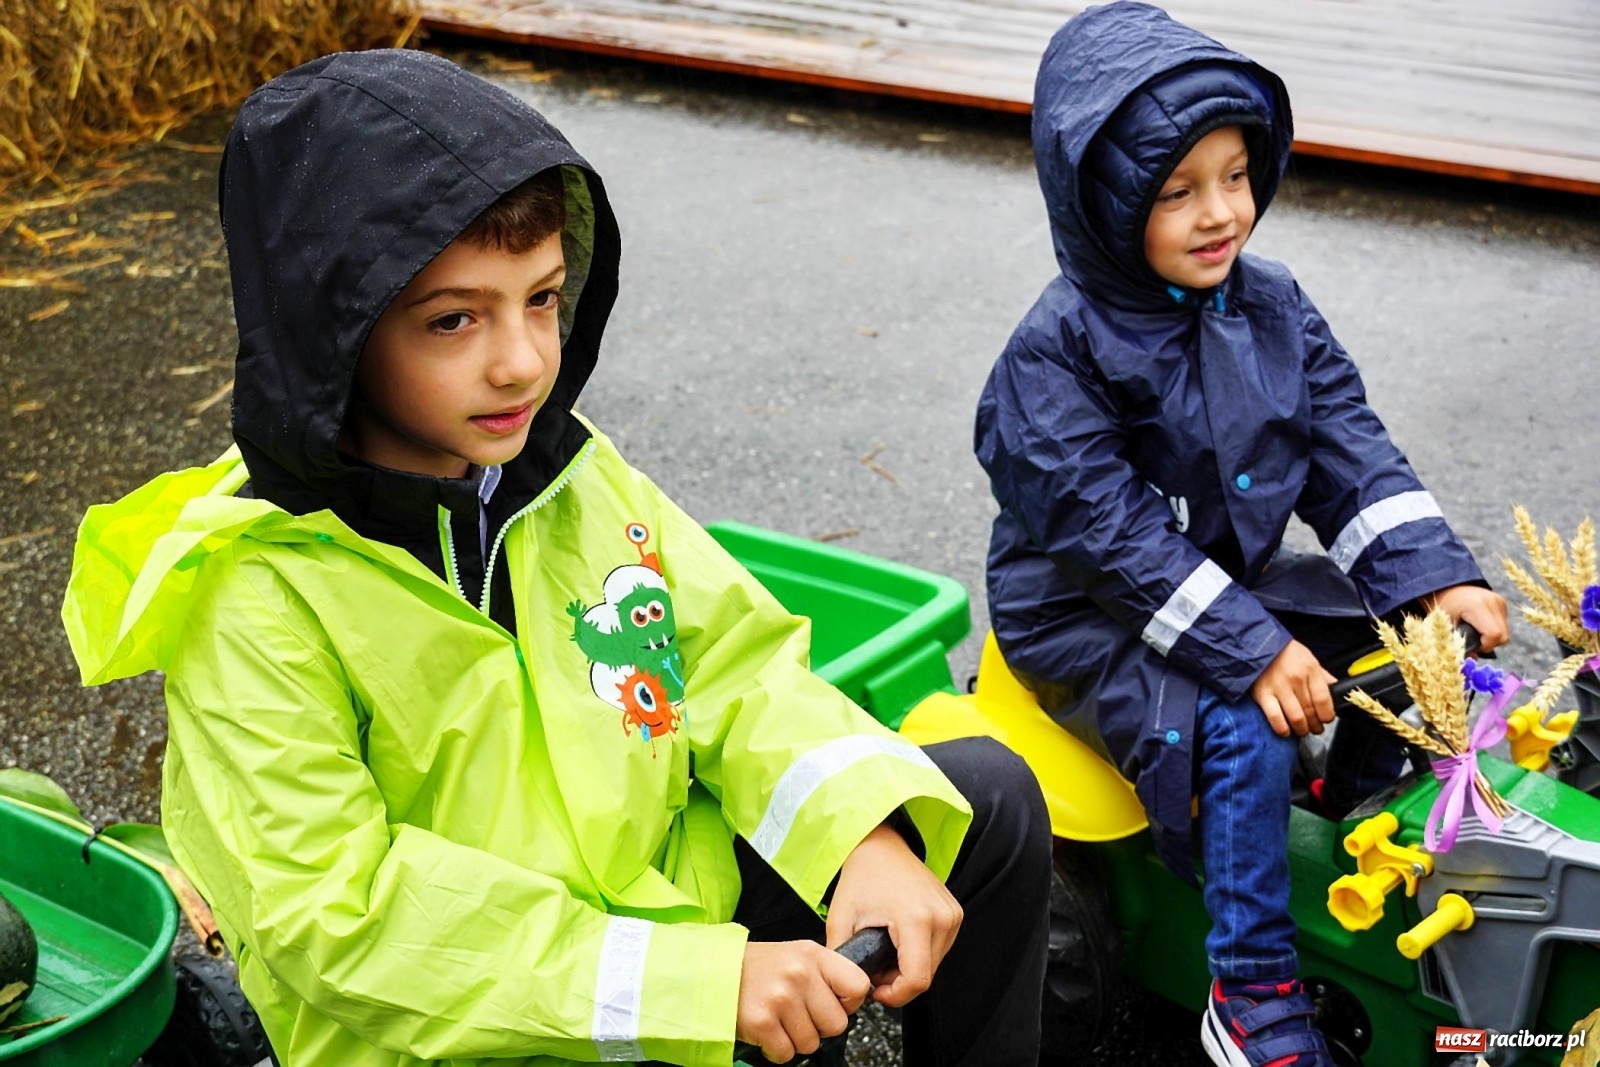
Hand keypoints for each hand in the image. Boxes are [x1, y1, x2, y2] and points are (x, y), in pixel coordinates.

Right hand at [735, 940, 869, 1062]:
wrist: (713, 972)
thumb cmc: (757, 967)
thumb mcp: (796, 955)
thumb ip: (824, 973)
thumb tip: (849, 1002)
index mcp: (813, 955)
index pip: (858, 986)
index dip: (848, 1003)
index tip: (832, 1003)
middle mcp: (800, 974)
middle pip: (836, 1024)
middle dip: (818, 1027)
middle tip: (797, 1014)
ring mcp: (781, 998)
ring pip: (811, 1044)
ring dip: (795, 1039)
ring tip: (778, 1019)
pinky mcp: (762, 1022)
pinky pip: (786, 1054)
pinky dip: (776, 1049)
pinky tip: (766, 1029)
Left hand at [825, 823, 961, 1007]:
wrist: (881, 847)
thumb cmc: (863, 875)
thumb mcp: (841, 918)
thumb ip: (841, 957)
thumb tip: (845, 985)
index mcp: (916, 918)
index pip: (917, 980)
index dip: (896, 996)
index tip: (878, 991)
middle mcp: (941, 917)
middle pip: (927, 976)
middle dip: (900, 983)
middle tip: (877, 970)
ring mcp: (952, 915)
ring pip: (935, 965)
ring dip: (911, 970)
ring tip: (887, 955)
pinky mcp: (954, 914)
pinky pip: (940, 949)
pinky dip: (921, 955)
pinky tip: (901, 945)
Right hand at [1251, 640, 1336, 737]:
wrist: (1257, 645)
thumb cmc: (1285, 653)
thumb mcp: (1309, 659)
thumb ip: (1323, 676)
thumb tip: (1337, 690)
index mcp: (1310, 670)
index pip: (1324, 700)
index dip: (1327, 715)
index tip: (1326, 719)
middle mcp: (1296, 679)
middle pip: (1311, 711)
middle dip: (1316, 725)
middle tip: (1315, 728)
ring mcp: (1279, 688)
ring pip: (1296, 718)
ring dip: (1302, 729)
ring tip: (1303, 730)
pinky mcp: (1263, 695)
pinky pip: (1275, 718)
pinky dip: (1282, 729)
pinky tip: (1286, 731)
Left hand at [1420, 584, 1510, 653]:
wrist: (1444, 586)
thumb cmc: (1441, 607)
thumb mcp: (1444, 627)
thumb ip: (1456, 644)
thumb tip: (1472, 659)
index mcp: (1476, 606)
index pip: (1494, 634)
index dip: (1485, 646)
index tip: (1473, 646)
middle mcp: (1492, 601)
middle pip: (1503, 636)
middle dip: (1489, 644)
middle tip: (1472, 641)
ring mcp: (1499, 601)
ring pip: (1505, 632)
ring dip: (1492, 637)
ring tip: (1474, 632)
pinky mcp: (1502, 602)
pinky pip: (1503, 624)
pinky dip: (1493, 629)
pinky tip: (1479, 625)